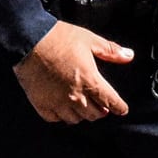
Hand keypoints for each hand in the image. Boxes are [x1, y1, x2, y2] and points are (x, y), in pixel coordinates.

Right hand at [13, 22, 132, 123]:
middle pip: (95, 114)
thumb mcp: (88, 39)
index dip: (120, 107)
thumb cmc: (57, 38)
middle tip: (100, 103)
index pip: (111, 102)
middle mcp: (76, 96)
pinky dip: (61, 115)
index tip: (121, 109)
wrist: (28, 40)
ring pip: (77, 119)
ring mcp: (58, 102)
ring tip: (82, 105)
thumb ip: (110, 50)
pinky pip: (56, 119)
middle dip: (101, 109)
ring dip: (82, 114)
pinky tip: (62, 107)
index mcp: (90, 80)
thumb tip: (129, 55)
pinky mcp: (42, 104)